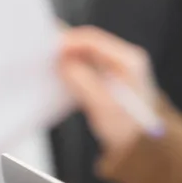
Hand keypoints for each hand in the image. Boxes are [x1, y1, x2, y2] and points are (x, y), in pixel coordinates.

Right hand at [57, 26, 158, 153]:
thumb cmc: (127, 127)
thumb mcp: (102, 104)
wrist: (140, 145)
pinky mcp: (108, 77)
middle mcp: (125, 59)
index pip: (93, 38)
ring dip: (66, 58)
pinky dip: (71, 68)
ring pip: (84, 53)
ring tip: (47, 65)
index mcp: (130, 60)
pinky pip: (85, 64)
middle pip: (87, 43)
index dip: (67, 41)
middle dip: (64, 48)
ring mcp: (117, 67)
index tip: (47, 49)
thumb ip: (82, 80)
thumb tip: (62, 61)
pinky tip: (58, 76)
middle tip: (41, 55)